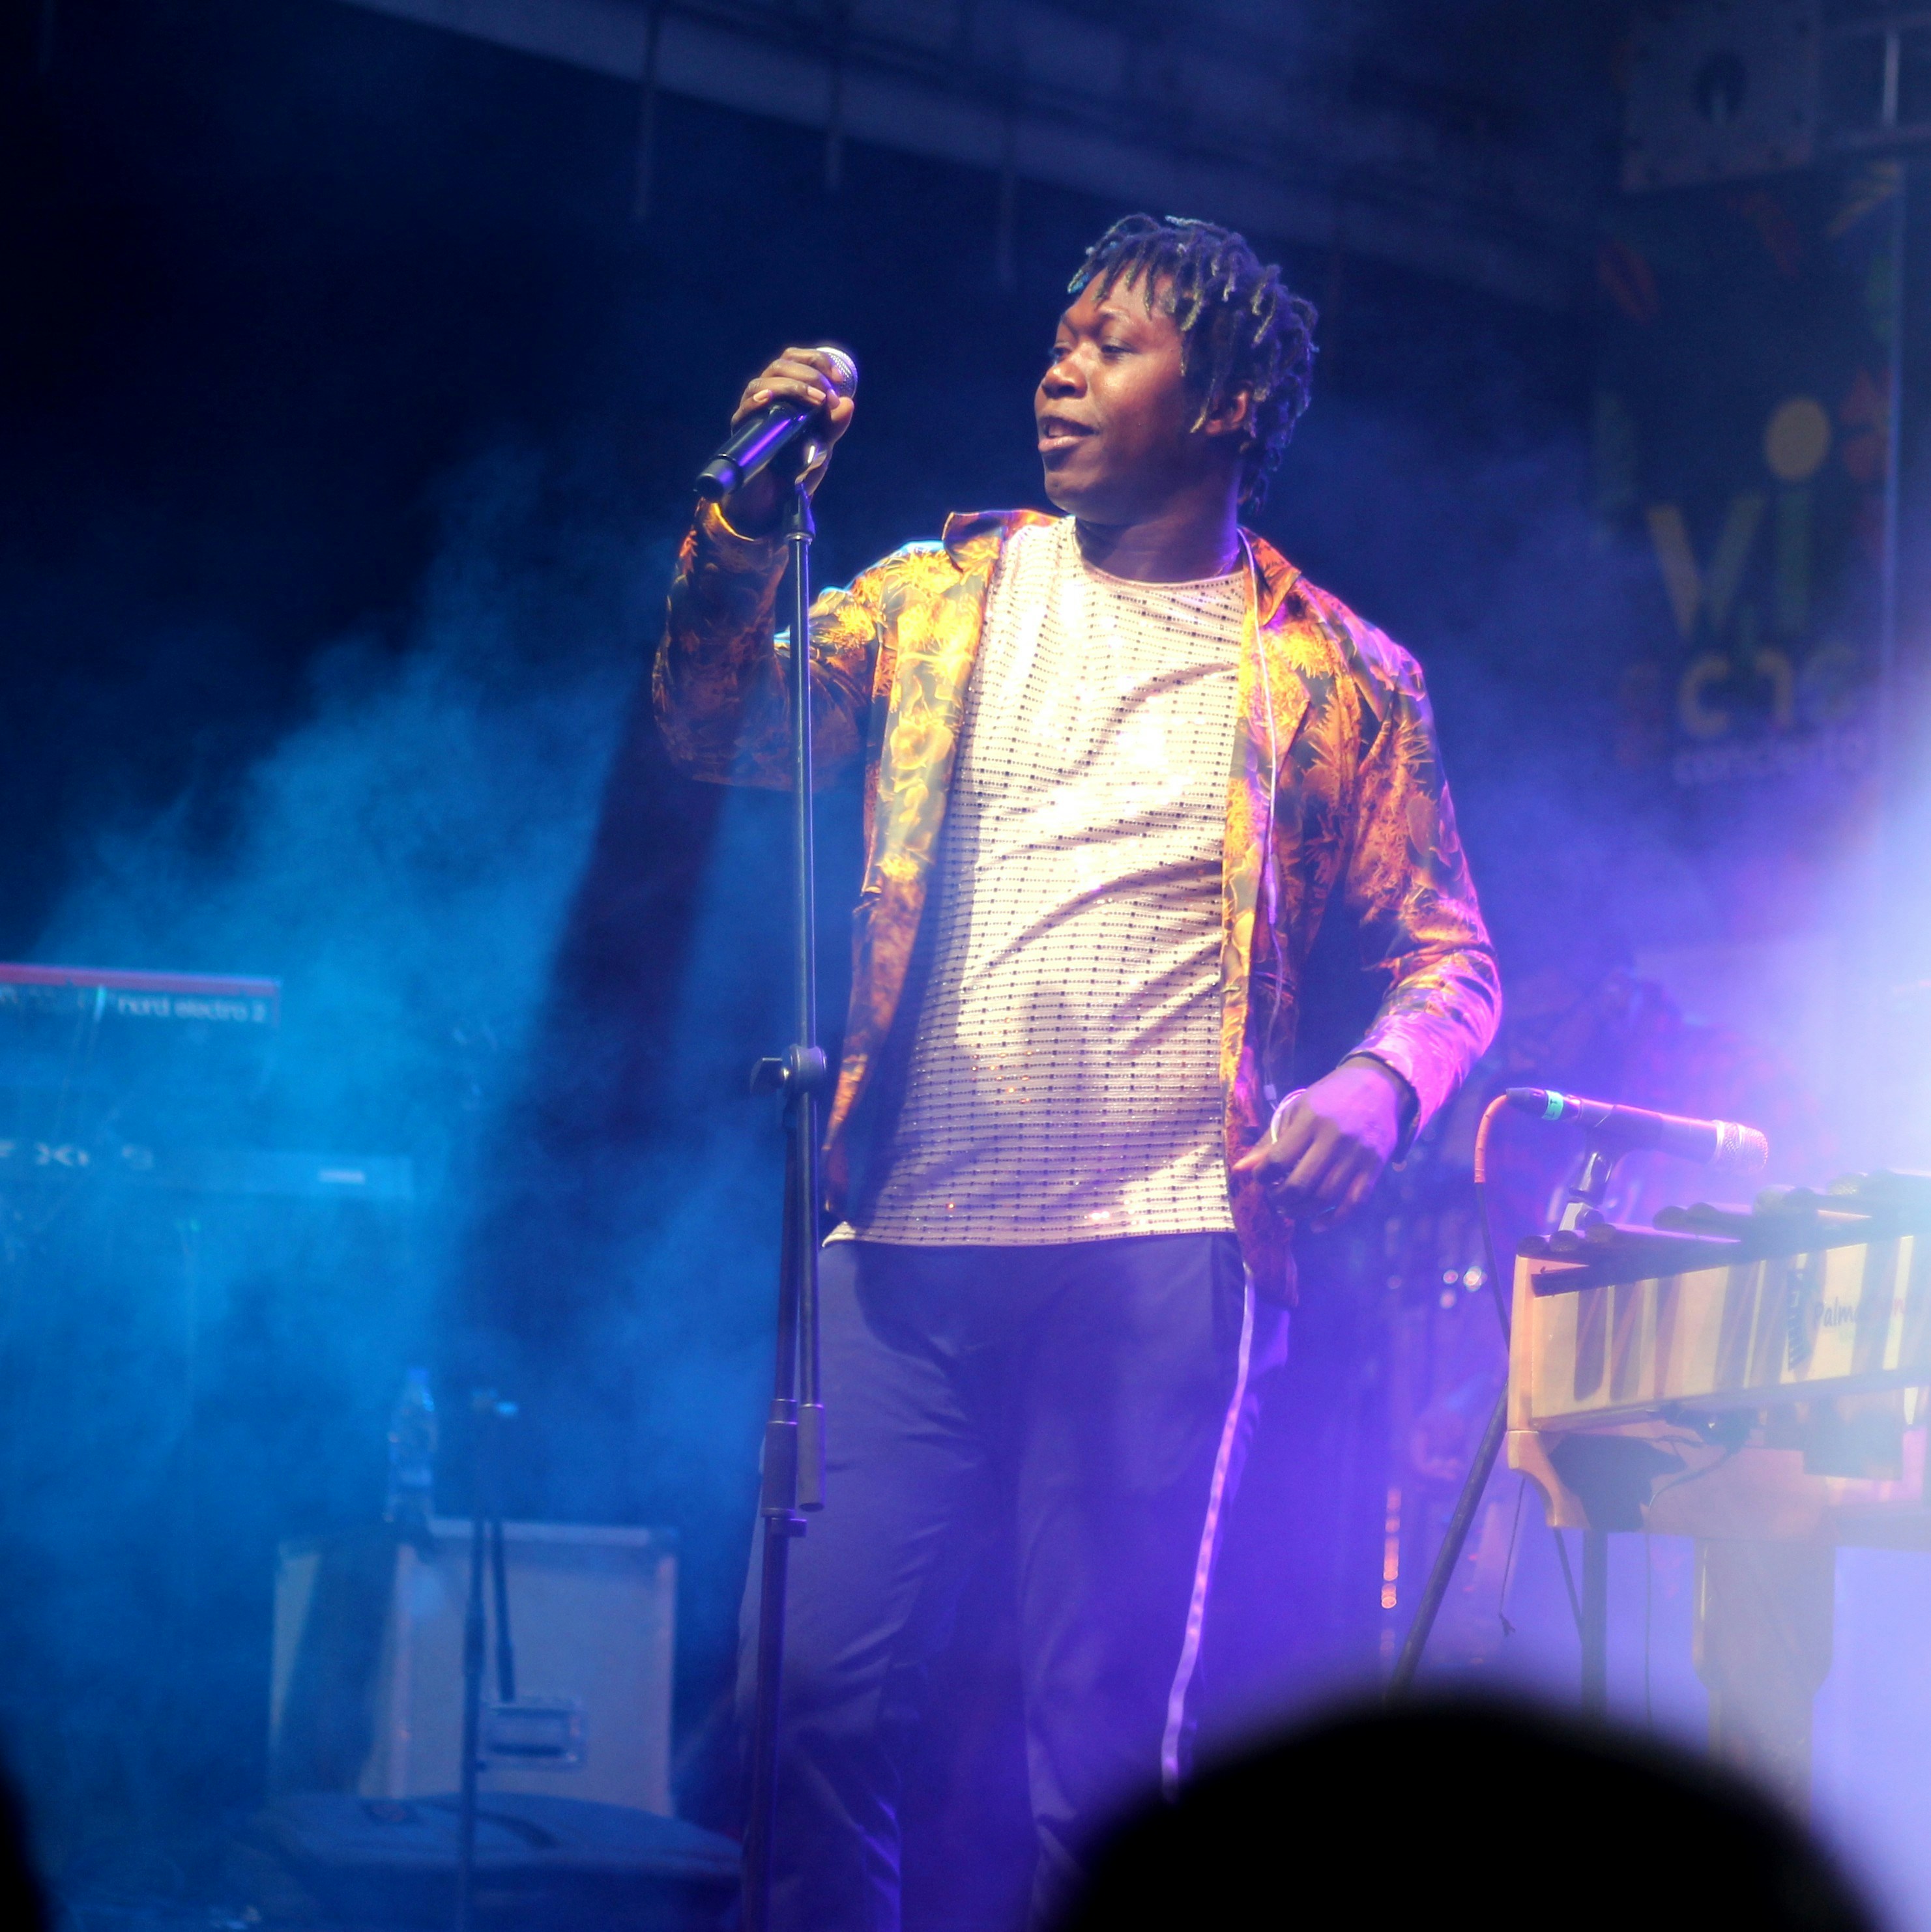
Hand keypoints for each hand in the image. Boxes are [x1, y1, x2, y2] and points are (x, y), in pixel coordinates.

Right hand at [719, 346, 857, 535]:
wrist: (774, 504)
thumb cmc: (795, 472)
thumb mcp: (821, 448)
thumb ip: (833, 427)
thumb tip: (848, 403)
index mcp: (786, 396)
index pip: (794, 361)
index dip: (816, 361)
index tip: (839, 379)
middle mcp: (766, 399)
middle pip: (779, 365)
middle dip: (809, 372)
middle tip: (828, 393)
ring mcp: (752, 414)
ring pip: (762, 382)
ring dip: (792, 385)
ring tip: (815, 400)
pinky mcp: (742, 432)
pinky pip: (745, 409)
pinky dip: (758, 400)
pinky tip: (771, 399)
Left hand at [1231, 1057, 1406, 1223]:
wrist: (1379, 1086)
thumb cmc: (1330, 1097)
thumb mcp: (1297, 1109)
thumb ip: (1270, 1141)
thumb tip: (1240, 1170)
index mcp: (1311, 1120)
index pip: (1279, 1159)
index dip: (1263, 1175)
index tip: (1261, 1178)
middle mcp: (1335, 1139)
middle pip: (1301, 1184)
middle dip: (1280, 1198)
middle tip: (1274, 1198)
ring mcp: (1358, 1155)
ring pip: (1326, 1198)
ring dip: (1302, 1212)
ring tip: (1290, 1209)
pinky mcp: (1376, 1167)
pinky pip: (1354, 1203)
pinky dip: (1333, 1220)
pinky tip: (1317, 1224)